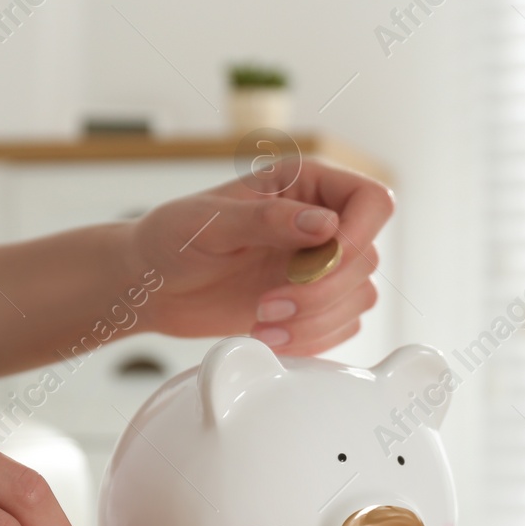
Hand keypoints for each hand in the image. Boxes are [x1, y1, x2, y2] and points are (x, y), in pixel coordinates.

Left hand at [124, 158, 394, 355]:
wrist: (151, 286)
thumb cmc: (171, 239)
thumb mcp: (211, 222)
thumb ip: (268, 219)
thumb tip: (327, 225)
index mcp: (307, 185)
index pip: (372, 201)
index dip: (360, 234)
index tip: (320, 262)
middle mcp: (323, 224)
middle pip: (367, 258)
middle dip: (321, 290)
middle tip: (267, 305)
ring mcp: (320, 267)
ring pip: (360, 298)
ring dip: (315, 320)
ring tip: (262, 324)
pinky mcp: (313, 306)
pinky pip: (342, 327)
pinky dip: (311, 340)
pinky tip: (268, 336)